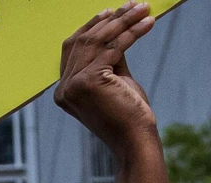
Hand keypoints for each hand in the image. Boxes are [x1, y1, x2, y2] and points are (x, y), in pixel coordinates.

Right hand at [51, 1, 158, 155]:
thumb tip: (117, 29)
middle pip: (84, 41)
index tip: (111, 12)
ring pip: (98, 41)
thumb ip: (111, 58)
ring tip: (143, 9)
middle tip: (133, 5)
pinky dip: (132, 33)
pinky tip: (147, 24)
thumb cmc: (129, 115)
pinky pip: (113, 48)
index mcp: (64, 90)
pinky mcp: (89, 81)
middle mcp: (64, 88)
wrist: (136, 141)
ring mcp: (73, 85)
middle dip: (110, 20)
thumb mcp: (116, 80)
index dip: (91, 26)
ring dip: (123, 21)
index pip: (72, 48)